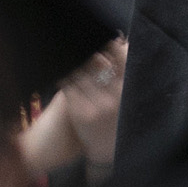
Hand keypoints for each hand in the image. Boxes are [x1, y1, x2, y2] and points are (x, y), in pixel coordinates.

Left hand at [59, 40, 126, 180]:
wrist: (108, 153)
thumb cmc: (120, 119)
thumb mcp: (130, 96)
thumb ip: (124, 70)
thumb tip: (118, 37)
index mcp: (131, 89)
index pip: (120, 56)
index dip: (108, 42)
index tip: (98, 33)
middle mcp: (116, 96)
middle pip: (97, 61)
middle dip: (86, 47)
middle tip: (74, 35)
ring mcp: (97, 105)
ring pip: (81, 71)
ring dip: (71, 57)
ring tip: (62, 45)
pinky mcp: (79, 112)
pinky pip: (68, 84)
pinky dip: (62, 72)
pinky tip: (56, 64)